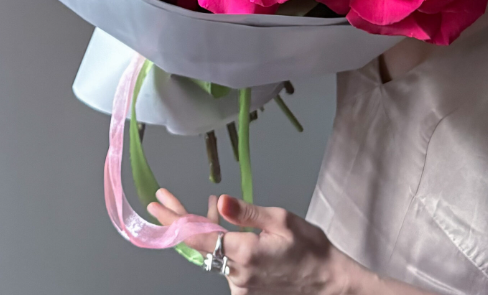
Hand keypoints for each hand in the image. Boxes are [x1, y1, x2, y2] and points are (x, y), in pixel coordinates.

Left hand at [148, 189, 353, 294]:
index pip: (199, 235)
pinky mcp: (245, 292)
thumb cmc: (311, 249)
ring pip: (215, 253)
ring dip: (210, 232)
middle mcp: (237, 274)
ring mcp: (240, 286)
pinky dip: (224, 246)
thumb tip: (219, 201)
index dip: (175, 219)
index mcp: (245, 252)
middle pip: (201, 244)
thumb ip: (248, 212)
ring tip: (214, 211)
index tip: (158, 205)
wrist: (329, 284)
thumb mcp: (282, 220)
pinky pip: (227, 264)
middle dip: (182, 222)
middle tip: (162, 203)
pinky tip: (233, 232)